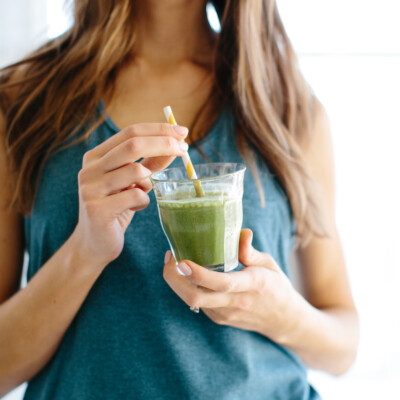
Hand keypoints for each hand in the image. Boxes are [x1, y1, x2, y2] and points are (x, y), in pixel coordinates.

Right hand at [72, 123, 188, 266]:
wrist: (95, 242)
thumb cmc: (117, 207)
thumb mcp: (134, 182)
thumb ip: (151, 163)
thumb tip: (176, 144)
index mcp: (96, 156)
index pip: (130, 132)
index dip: (158, 130)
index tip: (182, 132)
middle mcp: (89, 168)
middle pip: (133, 145)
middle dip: (164, 144)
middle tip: (184, 150)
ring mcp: (90, 188)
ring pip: (135, 171)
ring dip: (150, 182)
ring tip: (143, 191)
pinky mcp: (97, 209)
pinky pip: (136, 196)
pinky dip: (144, 201)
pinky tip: (134, 208)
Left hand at [163, 229, 298, 341]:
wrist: (282, 319)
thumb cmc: (275, 286)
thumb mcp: (269, 263)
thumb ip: (250, 251)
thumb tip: (242, 232)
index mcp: (252, 285)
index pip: (222, 283)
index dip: (198, 273)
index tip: (181, 260)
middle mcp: (235, 302)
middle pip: (196, 297)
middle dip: (175, 279)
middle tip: (170, 258)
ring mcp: (225, 314)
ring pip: (192, 301)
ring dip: (177, 282)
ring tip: (174, 261)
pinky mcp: (219, 318)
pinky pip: (198, 303)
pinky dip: (187, 288)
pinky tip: (187, 274)